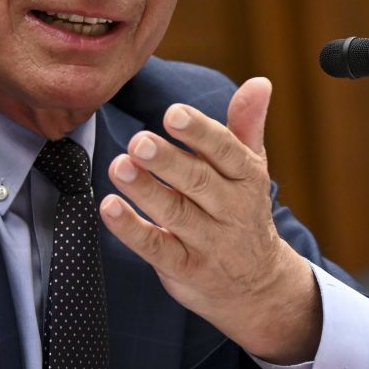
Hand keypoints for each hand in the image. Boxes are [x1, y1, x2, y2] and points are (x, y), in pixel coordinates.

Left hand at [98, 77, 320, 363]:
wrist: (258, 287)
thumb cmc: (243, 212)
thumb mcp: (250, 168)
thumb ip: (246, 126)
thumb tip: (259, 81)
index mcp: (246, 178)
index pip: (225, 151)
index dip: (200, 132)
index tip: (173, 113)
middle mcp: (231, 210)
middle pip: (198, 182)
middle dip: (168, 161)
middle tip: (139, 141)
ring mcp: (209, 242)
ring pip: (175, 213)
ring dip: (145, 190)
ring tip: (118, 166)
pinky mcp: (185, 269)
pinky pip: (157, 248)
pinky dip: (132, 229)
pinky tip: (109, 208)